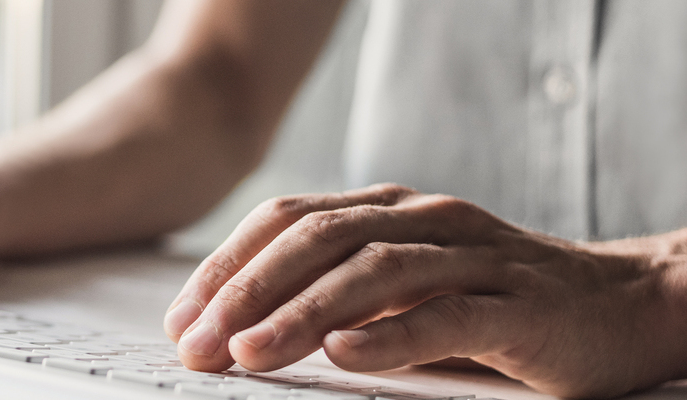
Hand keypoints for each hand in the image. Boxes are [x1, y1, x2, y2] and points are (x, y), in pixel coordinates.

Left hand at [163, 183, 686, 396]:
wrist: (620, 304)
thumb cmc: (493, 299)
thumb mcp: (402, 285)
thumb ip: (332, 292)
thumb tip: (234, 328)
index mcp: (387, 209)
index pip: (286, 222)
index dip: (227, 266)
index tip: (182, 319)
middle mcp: (424, 219)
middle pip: (317, 240)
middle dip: (246, 291)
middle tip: (198, 344)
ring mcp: (474, 256)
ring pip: (373, 272)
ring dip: (301, 313)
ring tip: (249, 351)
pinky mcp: (520, 304)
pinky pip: (447, 313)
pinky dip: (390, 333)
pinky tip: (344, 353)